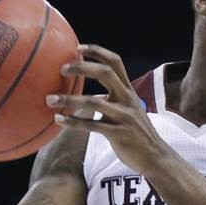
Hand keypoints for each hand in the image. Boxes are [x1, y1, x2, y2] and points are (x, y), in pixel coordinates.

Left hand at [46, 45, 168, 173]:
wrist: (155, 156)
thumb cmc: (136, 133)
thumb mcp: (128, 110)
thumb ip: (113, 101)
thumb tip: (87, 97)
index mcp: (128, 91)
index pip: (115, 62)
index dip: (97, 51)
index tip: (78, 48)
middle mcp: (127, 99)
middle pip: (104, 73)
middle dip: (82, 67)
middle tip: (62, 69)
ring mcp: (124, 116)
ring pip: (93, 101)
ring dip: (68, 99)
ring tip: (50, 99)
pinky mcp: (119, 133)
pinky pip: (92, 125)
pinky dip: (73, 122)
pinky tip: (58, 120)